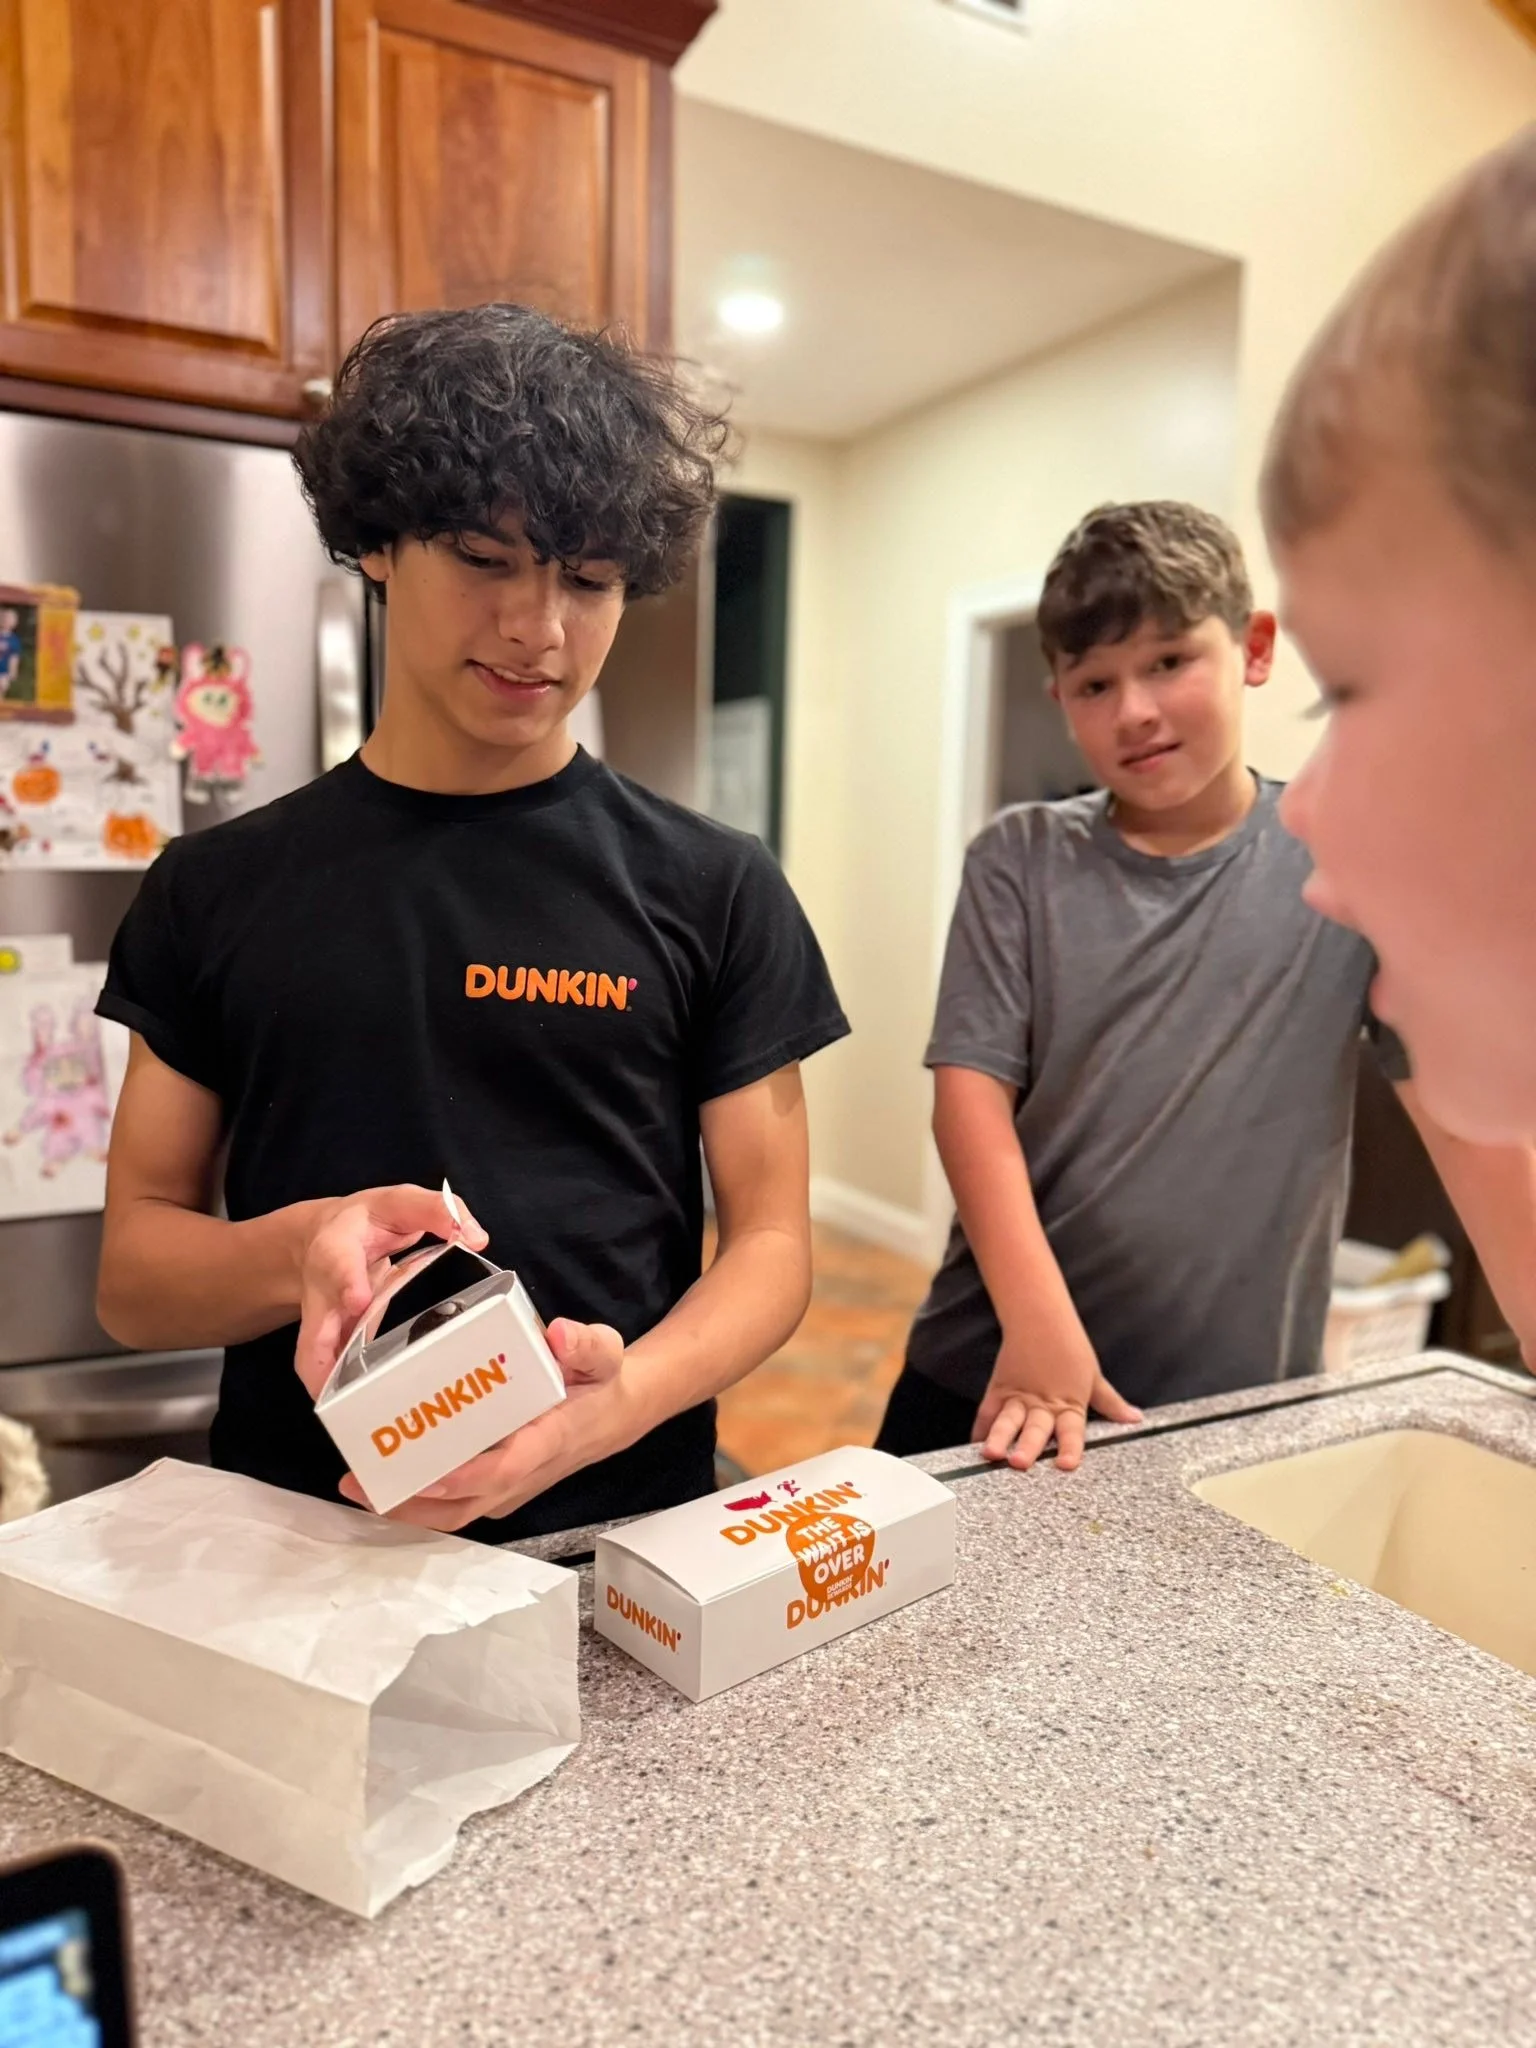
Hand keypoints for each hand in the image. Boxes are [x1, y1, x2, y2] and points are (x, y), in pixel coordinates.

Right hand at [293, 1183, 488, 1397]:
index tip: (359, 1302)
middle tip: (335, 1387)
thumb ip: (440, 1212)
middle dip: (324, 1354)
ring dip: (328, 1385)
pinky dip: (336, 1391)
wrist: (326, 1233)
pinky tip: (360, 1414)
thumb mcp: (403, 1202)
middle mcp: (323, 1286)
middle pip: (315, 1323)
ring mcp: (323, 1316)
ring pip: (313, 1355)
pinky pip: (325, 1367)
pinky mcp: (329, 1337)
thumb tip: (475, 1236)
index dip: (347, 1284)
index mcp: (339, 1245)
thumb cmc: (372, 1218)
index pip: (339, 1264)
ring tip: (352, 1416)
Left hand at [339, 1318, 631, 1529]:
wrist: (613, 1414)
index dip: (464, 1477)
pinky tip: (384, 1477)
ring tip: (358, 1483)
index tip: (427, 1473)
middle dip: (412, 1503)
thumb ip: (586, 1343)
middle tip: (360, 1482)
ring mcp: (510, 1486)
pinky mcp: (499, 1486)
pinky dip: (418, 1500)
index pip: (504, 1469)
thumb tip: (558, 1333)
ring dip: (406, 1507)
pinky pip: (455, 1503)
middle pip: (464, 1505)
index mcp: (547, 1440)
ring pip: (455, 1512)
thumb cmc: (600, 1382)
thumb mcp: (603, 1353)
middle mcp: (523, 1473)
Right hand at [973, 1328, 1141, 1472]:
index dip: (1069, 1448)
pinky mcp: (1000, 1390)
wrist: (1040, 1318)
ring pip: (1008, 1420)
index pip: (1071, 1431)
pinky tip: (976, 1445)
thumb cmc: (1069, 1346)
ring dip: (1000, 1437)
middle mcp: (1042, 1404)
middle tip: (1019, 1463)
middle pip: (1035, 1429)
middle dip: (1027, 1447)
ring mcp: (1018, 1397)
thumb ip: (1111, 1403)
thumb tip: (1134, 1418)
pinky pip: (988, 1412)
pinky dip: (981, 1429)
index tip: (1066, 1465)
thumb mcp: (1094, 1377)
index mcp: (1068, 1403)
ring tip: (991, 1453)